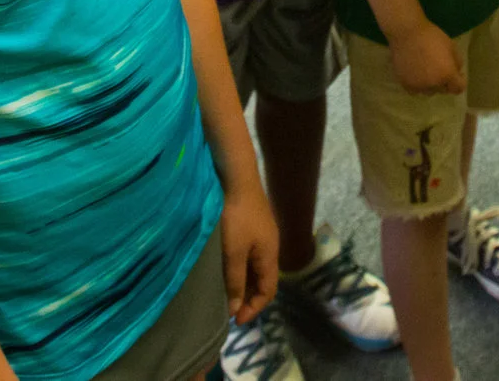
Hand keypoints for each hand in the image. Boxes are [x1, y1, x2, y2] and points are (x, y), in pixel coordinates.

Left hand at [218, 176, 280, 321]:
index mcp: (270, 256)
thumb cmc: (236, 217)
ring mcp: (263, 235)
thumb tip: (236, 309)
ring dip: (245, 283)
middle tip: (230, 310)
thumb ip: (235, 281)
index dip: (254, 309)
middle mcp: (270, 247)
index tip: (235, 321)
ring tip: (227, 293)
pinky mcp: (254, 225)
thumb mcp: (233, 252)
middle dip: (249, 298)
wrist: (238, 178)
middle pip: (264, 281)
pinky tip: (228, 268)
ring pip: (257, 268)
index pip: (268, 292)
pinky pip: (251, 256)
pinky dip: (242, 269)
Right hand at [388, 22, 466, 94]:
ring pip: (429, 91)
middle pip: (443, 90)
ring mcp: (419, 86)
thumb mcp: (451, 45)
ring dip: (431, 85)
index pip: (458, 88)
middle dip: (445, 82)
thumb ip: (457, 62)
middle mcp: (434, 84)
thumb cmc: (431, 36)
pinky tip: (416, 74)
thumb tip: (457, 72)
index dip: (459, 81)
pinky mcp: (406, 84)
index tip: (456, 74)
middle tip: (440, 69)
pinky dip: (418, 85)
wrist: (407, 32)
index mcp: (447, 74)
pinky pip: (415, 91)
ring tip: (426, 72)